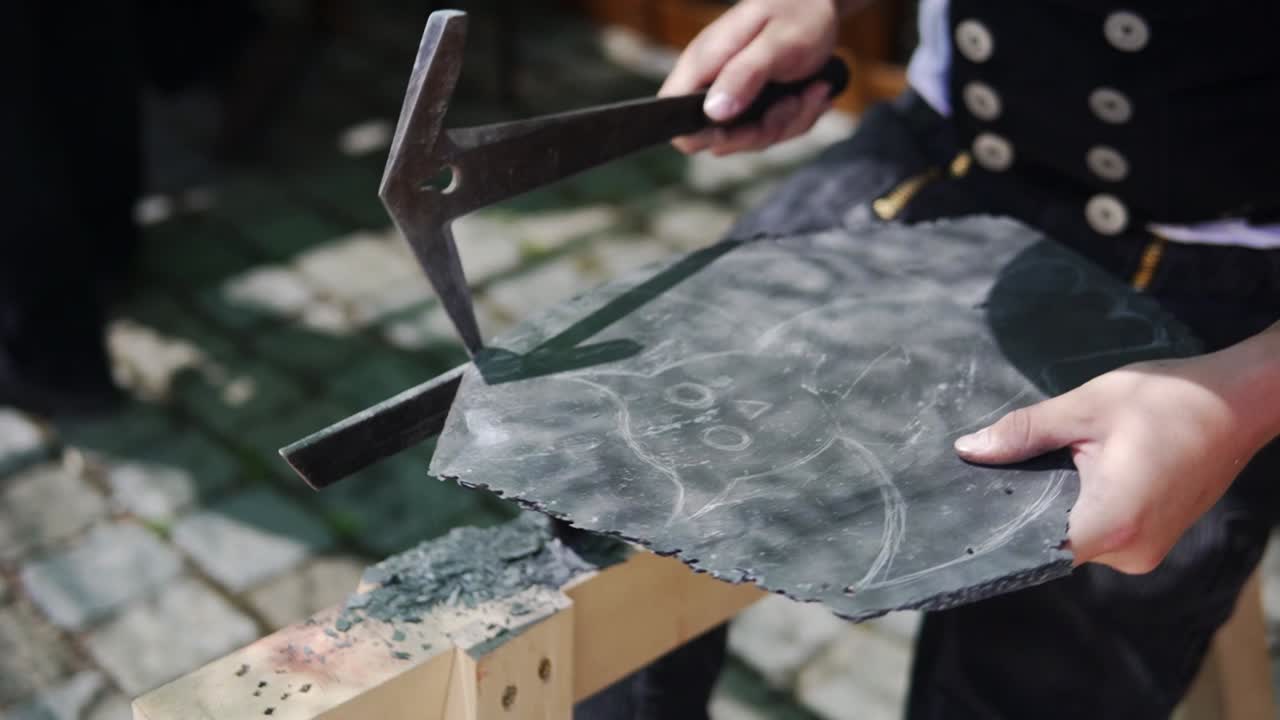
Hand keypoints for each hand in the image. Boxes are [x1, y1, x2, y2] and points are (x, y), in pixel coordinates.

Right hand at [659, 0, 846, 155]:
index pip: (671, 110)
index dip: (699, 132)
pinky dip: (799, 117)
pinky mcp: (755, 106)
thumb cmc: (796, 13)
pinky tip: (813, 90)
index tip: (740, 125)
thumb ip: (743, 75)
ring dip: (789, 120)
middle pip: (717, 139)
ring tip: (811, 87)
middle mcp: (711, 83)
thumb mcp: (776, 43)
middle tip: (792, 100)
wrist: (820, 4)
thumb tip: (713, 113)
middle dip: (762, 130)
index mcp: (703, 62)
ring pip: (751, 140)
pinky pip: (772, 133)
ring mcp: (734, 98)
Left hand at [954, 325, 1279, 573]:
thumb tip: (970, 450)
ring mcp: (1143, 552)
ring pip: (1073, 537)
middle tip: (995, 471)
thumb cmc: (1169, 400)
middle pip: (1050, 543)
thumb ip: (1024, 432)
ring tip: (1043, 464)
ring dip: (1053, 504)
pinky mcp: (1150, 541)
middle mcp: (1129, 553)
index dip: (999, 530)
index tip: (969, 510)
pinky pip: (1098, 532)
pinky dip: (1079, 505)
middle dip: (1022, 508)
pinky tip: (1072, 473)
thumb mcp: (1085, 407)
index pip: (1035, 549)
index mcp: (1112, 523)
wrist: (1236, 402)